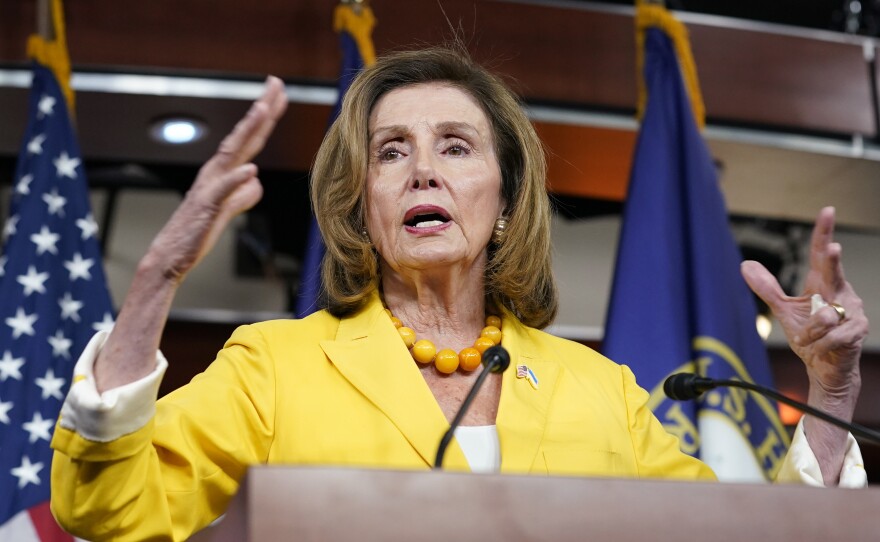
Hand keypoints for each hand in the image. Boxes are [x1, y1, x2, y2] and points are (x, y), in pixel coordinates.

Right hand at [146, 76, 287, 282]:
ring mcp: (211, 188)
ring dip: (247, 130)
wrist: (171, 256)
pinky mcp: (207, 208)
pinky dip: (236, 180)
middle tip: (275, 83)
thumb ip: (244, 194)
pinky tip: (251, 170)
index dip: (265, 115)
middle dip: (261, 109)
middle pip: (243, 136)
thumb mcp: (229, 209)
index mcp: (223, 171)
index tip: (279, 90)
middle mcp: (216, 172)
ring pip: (232, 153)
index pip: (249, 138)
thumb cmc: (198, 231)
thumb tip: (255, 182)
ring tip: (263, 109)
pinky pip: (223, 191)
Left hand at [741, 207, 866, 395]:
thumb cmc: (810, 336)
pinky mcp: (857, 330)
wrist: (825, 367)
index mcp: (823, 283)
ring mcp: (852, 310)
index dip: (824, 232)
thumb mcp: (784, 311)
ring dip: (809, 331)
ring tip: (809, 340)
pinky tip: (820, 349)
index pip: (821, 254)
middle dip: (833, 261)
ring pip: (823, 316)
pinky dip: (817, 344)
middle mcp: (841, 292)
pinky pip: (829, 336)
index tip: (827, 210)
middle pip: (833, 272)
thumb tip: (745, 264)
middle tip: (832, 247)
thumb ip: (768, 288)